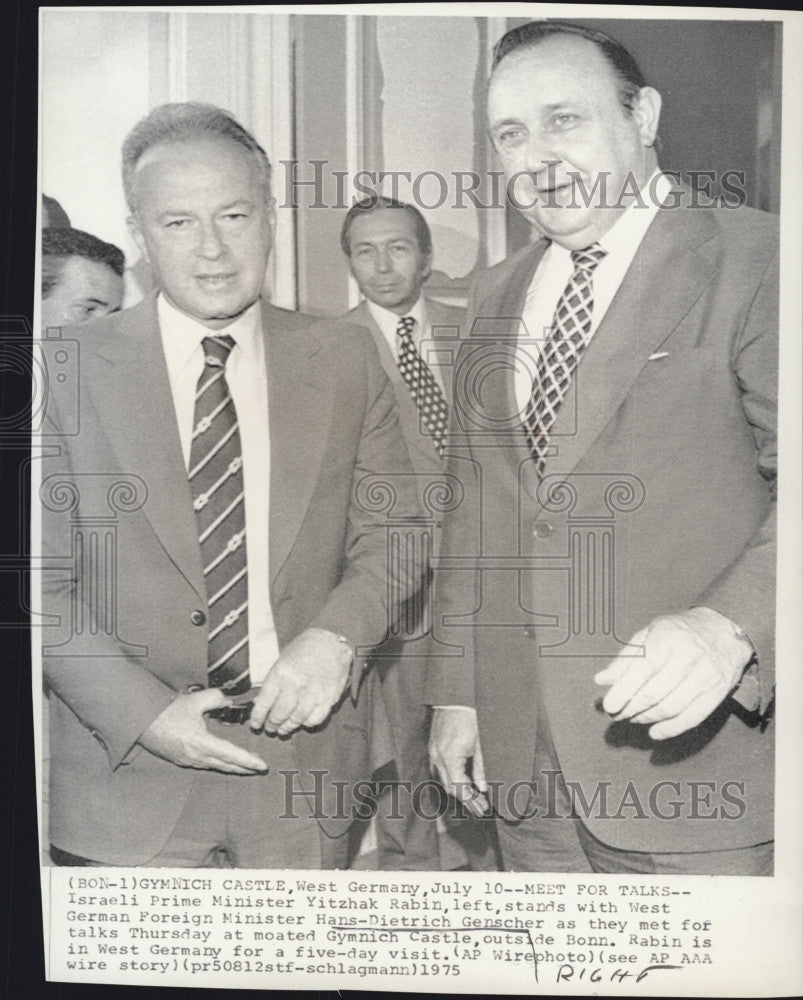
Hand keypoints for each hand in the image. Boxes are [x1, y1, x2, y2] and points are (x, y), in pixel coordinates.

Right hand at [138, 688, 267, 773]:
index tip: (263, 765)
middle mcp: (196, 756)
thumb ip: (216, 698)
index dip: (248, 761)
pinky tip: (226, 761)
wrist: (142, 722)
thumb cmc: (168, 711)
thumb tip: (229, 702)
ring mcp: (189, 761)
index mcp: (201, 743)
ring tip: (248, 766)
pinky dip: (221, 764)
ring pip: (217, 766)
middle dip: (246, 768)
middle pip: (227, 766)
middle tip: (261, 768)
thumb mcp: (195, 700)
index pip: (231, 755)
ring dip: (234, 767)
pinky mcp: (184, 761)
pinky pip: (207, 764)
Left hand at [249, 628, 350, 736]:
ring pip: (297, 719)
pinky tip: (303, 721)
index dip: (258, 717)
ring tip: (284, 729)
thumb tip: (262, 704)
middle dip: (272, 724)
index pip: (264, 701)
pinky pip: (315, 718)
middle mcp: (296, 683)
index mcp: (281, 672)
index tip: (256, 725)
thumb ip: (274, 682)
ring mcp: (314, 691)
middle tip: (270, 728)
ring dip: (288, 727)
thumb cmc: (305, 649)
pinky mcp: (329, 697)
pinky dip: (307, 722)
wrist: (332, 640)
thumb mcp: (283, 660)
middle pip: (280, 713)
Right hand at [429, 707, 489, 817]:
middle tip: (481, 807)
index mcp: (449, 757)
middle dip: (465, 799)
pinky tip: (461, 782)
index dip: (471, 800)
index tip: (483, 808)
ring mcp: (433, 752)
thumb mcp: (480, 744)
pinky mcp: (433, 748)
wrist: (454, 698)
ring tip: (473, 798)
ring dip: (457, 791)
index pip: (459, 788)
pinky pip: (439, 770)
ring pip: (442, 780)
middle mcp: (437, 757)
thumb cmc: (469, 718)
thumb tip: (483, 787)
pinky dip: (450, 779)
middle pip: (449, 787)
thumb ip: (480, 768)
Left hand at [594, 607, 753, 739]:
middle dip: (631, 708)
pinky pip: (693, 717)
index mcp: (668, 637)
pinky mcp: (718, 692)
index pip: (644, 668)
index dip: (624, 690)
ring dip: (647, 718)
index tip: (609, 705)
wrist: (725, 630)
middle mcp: (689, 656)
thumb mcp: (649, 634)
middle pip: (655, 692)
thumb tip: (601, 680)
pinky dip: (672, 729)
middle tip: (616, 715)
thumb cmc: (679, 632)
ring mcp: (706, 675)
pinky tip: (655, 732)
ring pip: (672, 707)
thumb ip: (626, 658)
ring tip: (632, 718)